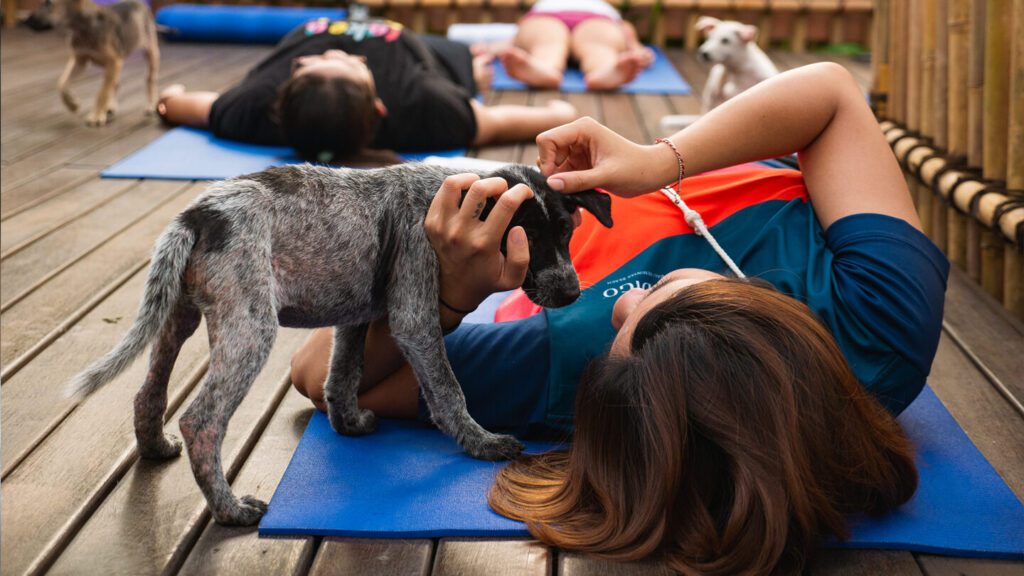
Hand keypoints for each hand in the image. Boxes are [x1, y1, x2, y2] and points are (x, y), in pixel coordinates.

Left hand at [425, 174, 532, 315]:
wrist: (453, 292)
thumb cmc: (486, 281)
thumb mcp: (512, 279)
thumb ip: (521, 256)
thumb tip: (517, 229)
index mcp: (484, 243)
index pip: (506, 204)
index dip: (520, 191)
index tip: (525, 193)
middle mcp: (461, 232)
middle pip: (480, 189)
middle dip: (498, 183)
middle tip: (503, 191)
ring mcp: (443, 226)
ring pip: (455, 184)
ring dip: (473, 179)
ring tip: (482, 186)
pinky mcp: (431, 223)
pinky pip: (442, 192)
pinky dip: (457, 185)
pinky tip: (467, 192)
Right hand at [536, 116, 675, 196]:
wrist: (651, 173)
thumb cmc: (635, 169)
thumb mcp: (607, 176)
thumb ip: (578, 180)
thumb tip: (551, 184)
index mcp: (583, 128)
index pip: (547, 139)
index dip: (547, 160)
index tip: (555, 180)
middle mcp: (576, 136)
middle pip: (547, 152)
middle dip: (551, 172)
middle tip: (564, 189)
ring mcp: (576, 150)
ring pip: (552, 165)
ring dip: (558, 181)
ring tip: (572, 194)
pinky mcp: (579, 163)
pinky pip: (561, 174)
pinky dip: (564, 185)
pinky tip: (575, 194)